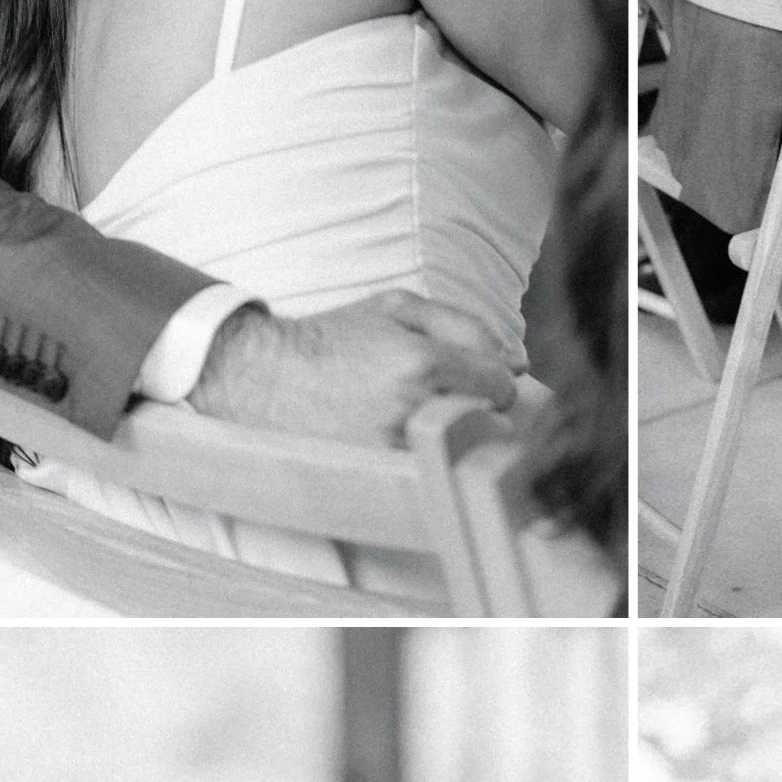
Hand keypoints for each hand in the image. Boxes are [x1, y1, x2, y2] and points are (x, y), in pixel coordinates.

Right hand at [191, 294, 514, 442]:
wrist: (266, 379)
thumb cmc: (334, 338)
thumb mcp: (396, 308)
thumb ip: (464, 325)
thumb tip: (515, 362)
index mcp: (422, 362)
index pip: (500, 387)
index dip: (495, 383)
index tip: (478, 382)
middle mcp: (413, 409)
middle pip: (487, 424)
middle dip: (479, 412)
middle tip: (453, 403)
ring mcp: (396, 448)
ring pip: (460, 453)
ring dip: (454, 440)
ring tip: (420, 421)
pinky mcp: (379, 474)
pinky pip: (429, 473)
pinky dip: (427, 461)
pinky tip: (404, 443)